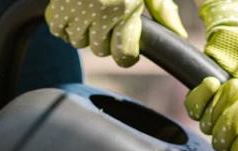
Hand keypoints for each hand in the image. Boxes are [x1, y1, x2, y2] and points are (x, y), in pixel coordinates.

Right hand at [45, 0, 186, 67]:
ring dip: (84, 35)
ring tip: (91, 19)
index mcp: (126, 8)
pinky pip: (57, 28)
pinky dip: (64, 26)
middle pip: (99, 49)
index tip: (128, 52)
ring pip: (77, 41)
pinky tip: (74, 16)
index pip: (123, 53)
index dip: (126, 57)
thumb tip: (180, 35)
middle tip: (109, 26)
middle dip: (105, 42)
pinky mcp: (60, 0)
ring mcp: (77, 6)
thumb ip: (163, 10)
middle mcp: (101, 10)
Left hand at [193, 0, 237, 150]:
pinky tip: (214, 82)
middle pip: (222, 145)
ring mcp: (215, 111)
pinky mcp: (201, 96)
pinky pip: (193, 108)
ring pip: (206, 126)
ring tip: (235, 83)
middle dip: (231, 123)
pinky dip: (202, 96)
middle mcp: (233, 125)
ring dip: (220, 105)